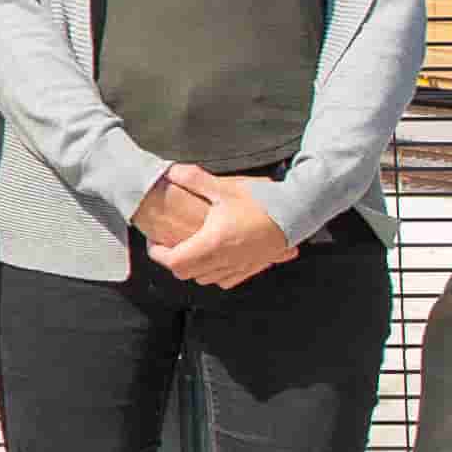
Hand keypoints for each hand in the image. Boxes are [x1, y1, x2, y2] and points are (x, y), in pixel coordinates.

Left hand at [144, 171, 297, 289]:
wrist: (297, 212)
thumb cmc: (262, 201)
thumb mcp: (224, 187)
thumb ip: (195, 179)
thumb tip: (171, 171)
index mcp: (213, 244)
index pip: (174, 262)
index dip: (158, 254)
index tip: (155, 242)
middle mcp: (224, 261)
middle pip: (186, 273)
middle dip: (174, 261)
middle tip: (169, 244)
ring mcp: (239, 267)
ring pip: (205, 279)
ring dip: (194, 268)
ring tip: (191, 248)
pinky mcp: (252, 268)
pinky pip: (225, 280)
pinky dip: (214, 272)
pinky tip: (215, 257)